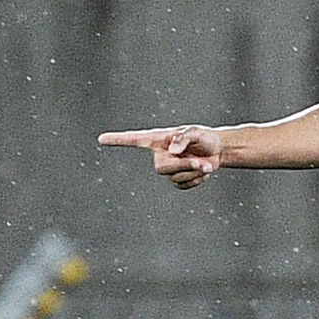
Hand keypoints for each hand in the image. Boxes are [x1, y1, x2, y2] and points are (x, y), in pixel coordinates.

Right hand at [97, 125, 225, 188]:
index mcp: (159, 140)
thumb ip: (183, 137)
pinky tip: (202, 171)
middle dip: (183, 166)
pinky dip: (197, 180)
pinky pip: (183, 185)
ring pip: (175, 178)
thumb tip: (171, 150)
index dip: (118, 140)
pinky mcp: (177, 179)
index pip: (134, 140)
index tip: (102, 139)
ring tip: (205, 164)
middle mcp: (159, 155)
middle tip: (200, 162)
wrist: (216, 151)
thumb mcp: (196, 132)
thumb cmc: (204, 138)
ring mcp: (168, 168)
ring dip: (194, 173)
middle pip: (162, 168)